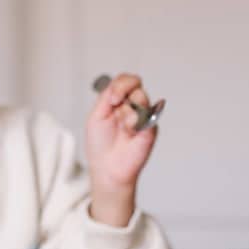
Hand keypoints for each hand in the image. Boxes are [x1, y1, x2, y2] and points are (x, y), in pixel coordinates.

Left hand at [86, 73, 157, 226]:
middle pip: (135, 84)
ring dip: (127, 110)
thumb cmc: (101, 145)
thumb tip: (121, 85)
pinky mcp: (151, 128)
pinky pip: (147, 114)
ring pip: (142, 96)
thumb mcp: (97, 115)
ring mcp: (143, 116)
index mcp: (119, 102)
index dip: (120, 84)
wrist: (107, 167)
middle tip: (114, 105)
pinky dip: (135, 121)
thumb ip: (107, 96)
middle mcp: (132, 107)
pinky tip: (130, 133)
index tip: (111, 98)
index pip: (125, 81)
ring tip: (123, 126)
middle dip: (122, 91)